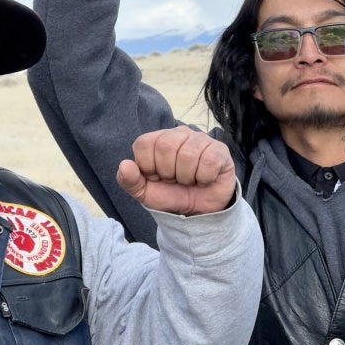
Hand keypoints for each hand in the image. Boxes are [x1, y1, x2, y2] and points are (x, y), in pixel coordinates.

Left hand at [117, 126, 236, 215]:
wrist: (199, 211)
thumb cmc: (171, 195)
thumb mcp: (145, 193)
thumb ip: (129, 181)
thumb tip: (124, 165)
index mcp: (157, 139)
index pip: (144, 143)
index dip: (148, 167)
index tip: (157, 177)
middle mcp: (179, 133)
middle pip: (166, 146)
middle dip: (168, 172)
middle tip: (175, 180)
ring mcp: (201, 139)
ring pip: (188, 154)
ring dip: (186, 177)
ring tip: (190, 180)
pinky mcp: (220, 151)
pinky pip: (209, 161)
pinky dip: (204, 178)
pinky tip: (204, 179)